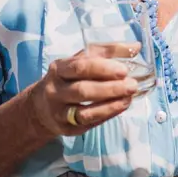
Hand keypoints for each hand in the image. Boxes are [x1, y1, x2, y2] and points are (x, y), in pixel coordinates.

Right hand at [29, 50, 145, 136]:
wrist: (42, 106)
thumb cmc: (69, 77)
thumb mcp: (83, 59)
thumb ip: (108, 51)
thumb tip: (135, 47)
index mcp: (59, 69)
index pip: (80, 67)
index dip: (103, 69)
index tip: (124, 70)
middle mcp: (55, 91)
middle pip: (83, 90)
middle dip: (110, 88)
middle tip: (132, 85)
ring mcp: (59, 112)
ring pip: (84, 112)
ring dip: (110, 106)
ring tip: (129, 98)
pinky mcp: (66, 128)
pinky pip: (88, 124)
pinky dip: (106, 116)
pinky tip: (120, 107)